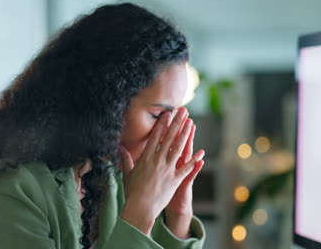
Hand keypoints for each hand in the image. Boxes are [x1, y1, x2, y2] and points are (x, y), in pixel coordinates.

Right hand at [118, 107, 197, 235]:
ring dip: (186, 135)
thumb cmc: (132, 191)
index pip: (155, 137)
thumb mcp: (128, 173)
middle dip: (177, 123)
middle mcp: (158, 161)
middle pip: (169, 138)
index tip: (168, 113)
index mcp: (146, 158)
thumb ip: (125, 159)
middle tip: (184, 111)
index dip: (162, 124)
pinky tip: (201, 152)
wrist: (140, 207)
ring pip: (179, 149)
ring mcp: (167, 170)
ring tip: (192, 124)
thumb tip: (119, 148)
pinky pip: (186, 168)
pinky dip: (194, 160)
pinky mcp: (175, 180)